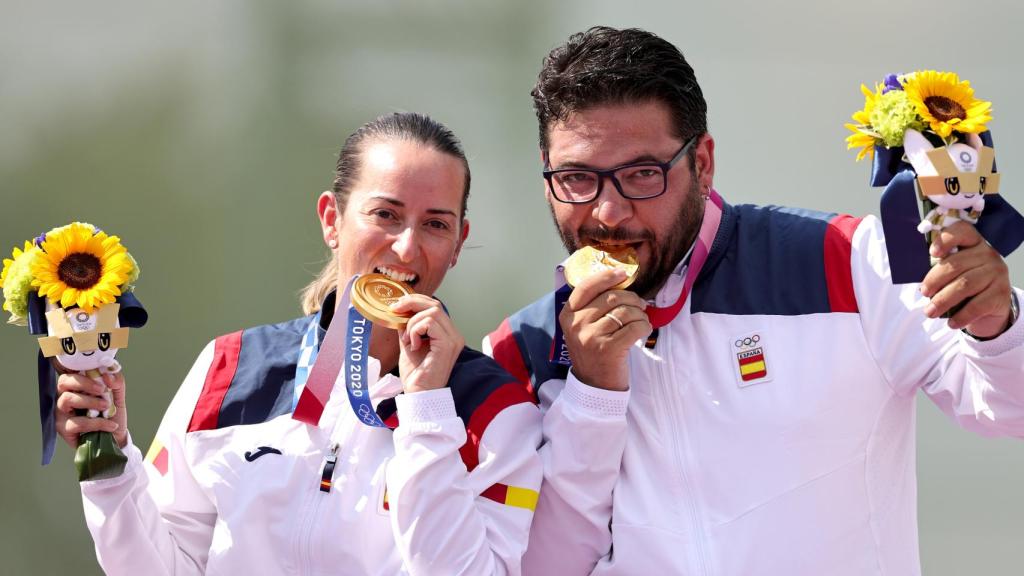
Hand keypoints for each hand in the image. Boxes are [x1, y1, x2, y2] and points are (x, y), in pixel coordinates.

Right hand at [56, 371, 127, 448]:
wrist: (116, 436)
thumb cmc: (112, 413)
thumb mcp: (118, 395)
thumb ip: (116, 382)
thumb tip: (107, 375)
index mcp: (77, 386)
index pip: (71, 371)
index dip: (82, 371)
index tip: (101, 376)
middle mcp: (66, 397)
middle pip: (64, 382)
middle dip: (84, 383)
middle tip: (101, 390)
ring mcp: (62, 413)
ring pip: (67, 400)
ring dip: (89, 402)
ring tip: (106, 407)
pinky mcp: (64, 429)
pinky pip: (76, 423)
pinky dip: (97, 423)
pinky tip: (110, 425)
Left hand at [392, 294, 464, 393]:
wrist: (418, 395)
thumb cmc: (415, 375)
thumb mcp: (409, 344)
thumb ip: (408, 328)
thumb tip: (399, 311)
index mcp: (447, 334)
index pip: (435, 307)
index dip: (415, 301)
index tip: (396, 307)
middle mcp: (454, 335)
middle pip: (435, 304)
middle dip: (411, 303)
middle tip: (394, 310)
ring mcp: (453, 339)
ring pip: (432, 312)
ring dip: (412, 322)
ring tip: (407, 339)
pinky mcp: (447, 344)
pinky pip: (430, 323)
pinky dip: (415, 330)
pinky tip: (412, 344)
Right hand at [559, 268, 651, 390]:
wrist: (595, 386)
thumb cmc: (593, 352)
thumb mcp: (582, 328)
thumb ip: (592, 306)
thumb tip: (619, 280)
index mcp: (567, 315)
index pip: (586, 286)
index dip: (606, 277)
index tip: (622, 273)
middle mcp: (577, 324)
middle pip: (612, 297)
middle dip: (632, 298)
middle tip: (639, 305)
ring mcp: (592, 337)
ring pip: (626, 311)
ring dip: (640, 314)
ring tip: (640, 320)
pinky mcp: (609, 349)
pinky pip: (635, 327)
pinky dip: (644, 326)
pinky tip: (643, 330)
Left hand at [920, 221, 1011, 337]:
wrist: (990, 308)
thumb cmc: (963, 285)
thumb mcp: (953, 273)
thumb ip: (939, 267)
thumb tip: (915, 275)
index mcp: (973, 243)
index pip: (962, 231)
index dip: (946, 239)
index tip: (932, 252)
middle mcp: (988, 254)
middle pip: (956, 264)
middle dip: (935, 280)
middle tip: (923, 293)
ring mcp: (997, 273)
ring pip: (965, 285)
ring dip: (943, 300)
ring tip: (929, 312)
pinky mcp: (1001, 294)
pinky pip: (977, 306)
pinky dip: (961, 316)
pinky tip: (951, 323)